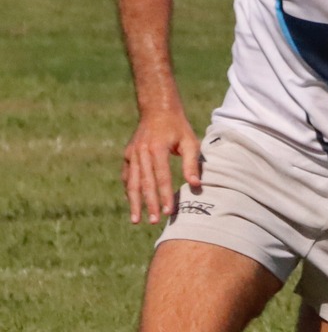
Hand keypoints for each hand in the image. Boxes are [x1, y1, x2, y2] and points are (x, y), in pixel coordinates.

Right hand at [123, 109, 200, 225]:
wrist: (157, 110)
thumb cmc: (178, 128)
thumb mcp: (190, 141)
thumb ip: (192, 163)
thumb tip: (196, 185)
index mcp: (157, 149)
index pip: (162, 177)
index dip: (165, 195)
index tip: (168, 211)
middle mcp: (141, 152)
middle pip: (145, 183)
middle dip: (149, 204)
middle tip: (154, 221)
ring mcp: (131, 154)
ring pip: (131, 182)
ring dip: (134, 202)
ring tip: (136, 220)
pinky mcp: (127, 155)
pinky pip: (127, 177)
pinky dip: (129, 191)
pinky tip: (132, 204)